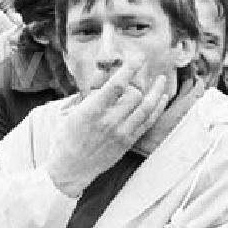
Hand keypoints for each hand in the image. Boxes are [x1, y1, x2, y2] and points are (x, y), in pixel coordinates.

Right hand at [44, 62, 169, 195]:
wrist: (70, 170)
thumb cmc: (65, 138)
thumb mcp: (68, 112)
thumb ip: (87, 92)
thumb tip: (101, 74)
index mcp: (91, 111)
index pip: (116, 85)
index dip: (129, 69)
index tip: (136, 58)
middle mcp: (109, 121)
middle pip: (134, 94)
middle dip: (139, 79)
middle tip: (140, 71)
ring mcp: (121, 133)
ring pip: (146, 107)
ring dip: (156, 91)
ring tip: (161, 79)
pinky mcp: (128, 142)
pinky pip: (148, 122)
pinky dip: (157, 108)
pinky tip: (162, 98)